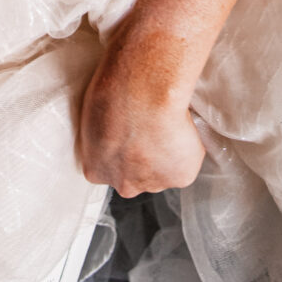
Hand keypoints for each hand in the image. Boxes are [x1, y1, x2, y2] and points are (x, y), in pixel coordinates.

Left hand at [78, 31, 205, 197]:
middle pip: (135, 178)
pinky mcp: (180, 178)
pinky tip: (180, 127)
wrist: (143, 96)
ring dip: (165, 155)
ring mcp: (153, 184)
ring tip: (165, 124)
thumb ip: (105, 136)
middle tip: (150, 130)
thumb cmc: (113, 96)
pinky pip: (187, 163)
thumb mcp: (94, 116)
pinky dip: (187, 147)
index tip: (129, 134)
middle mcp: (124, 185)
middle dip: (142, 160)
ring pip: (162, 172)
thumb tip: (115, 127)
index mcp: (96, 171)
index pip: (110, 170)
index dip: (122, 151)